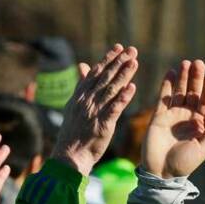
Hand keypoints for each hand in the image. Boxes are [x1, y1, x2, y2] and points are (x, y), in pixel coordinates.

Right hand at [53, 44, 138, 175]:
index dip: (108, 59)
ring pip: (111, 90)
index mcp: (80, 96)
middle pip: (105, 78)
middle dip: (119, 62)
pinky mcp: (102, 125)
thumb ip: (81, 85)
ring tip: (134, 62)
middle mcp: (87, 101)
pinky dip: (123, 98)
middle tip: (132, 50)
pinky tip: (132, 88)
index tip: (118, 47)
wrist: (69, 156)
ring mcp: (94, 113)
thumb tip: (84, 66)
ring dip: (123, 75)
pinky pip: (114, 109)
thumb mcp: (73, 105)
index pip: (96, 73)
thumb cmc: (73, 132)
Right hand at [142, 59, 204, 178]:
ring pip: (178, 92)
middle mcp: (186, 117)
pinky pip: (163, 98)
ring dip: (182, 77)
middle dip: (195, 77)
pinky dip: (166, 85)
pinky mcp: (158, 117)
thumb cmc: (185, 163)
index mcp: (200, 124)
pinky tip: (171, 72)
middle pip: (193, 92)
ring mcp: (172, 116)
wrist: (162, 173)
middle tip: (198, 62)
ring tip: (186, 63)